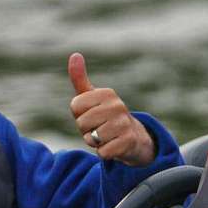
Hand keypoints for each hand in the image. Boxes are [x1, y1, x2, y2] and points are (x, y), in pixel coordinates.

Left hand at [68, 52, 155, 166]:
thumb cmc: (105, 116)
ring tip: (106, 136)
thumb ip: (80, 78)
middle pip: (81, 123)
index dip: (79, 114)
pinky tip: (113, 146)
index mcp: (107, 93)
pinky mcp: (128, 142)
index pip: (75, 106)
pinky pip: (102, 152)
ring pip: (91, 138)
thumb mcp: (92, 97)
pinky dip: (103, 152)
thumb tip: (74, 55)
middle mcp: (118, 106)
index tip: (91, 113)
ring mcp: (124, 124)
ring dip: (95, 142)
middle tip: (98, 127)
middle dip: (86, 130)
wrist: (133, 138)